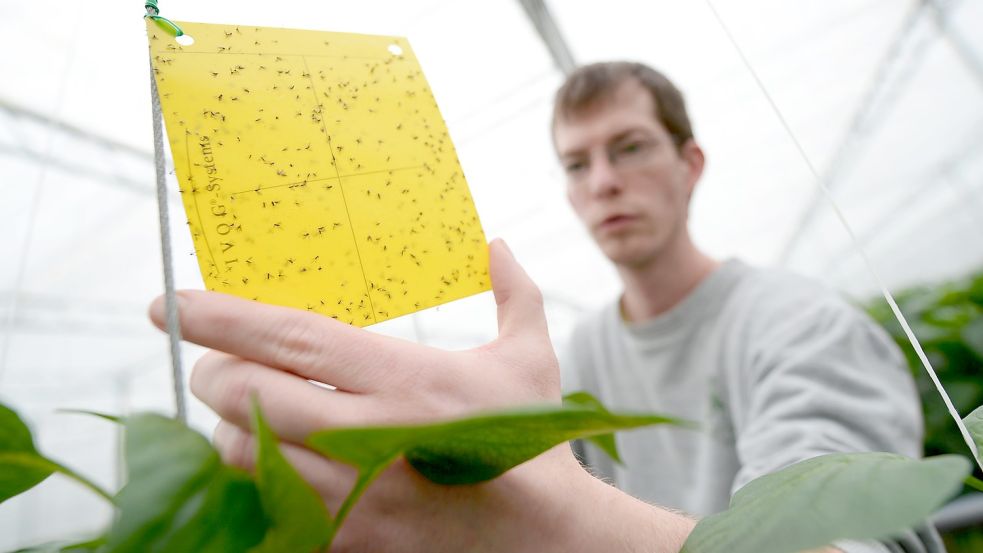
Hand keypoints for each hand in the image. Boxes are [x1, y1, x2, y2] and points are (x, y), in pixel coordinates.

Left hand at [149, 239, 692, 551]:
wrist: (541, 535)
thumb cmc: (531, 441)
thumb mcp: (529, 360)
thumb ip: (514, 294)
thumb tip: (499, 243)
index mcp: (404, 378)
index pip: (291, 338)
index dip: (223, 317)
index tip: (171, 302)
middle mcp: (369, 433)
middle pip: (245, 395)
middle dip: (214, 372)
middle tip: (217, 363)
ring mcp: (352, 492)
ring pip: (244, 453)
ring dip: (232, 428)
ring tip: (252, 413)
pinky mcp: (346, 537)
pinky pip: (268, 503)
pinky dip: (258, 477)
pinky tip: (278, 462)